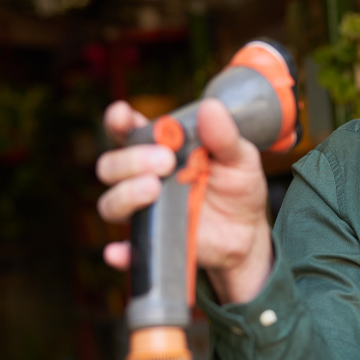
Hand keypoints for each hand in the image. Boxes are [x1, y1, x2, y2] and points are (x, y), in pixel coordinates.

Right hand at [95, 99, 273, 303]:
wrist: (248, 231)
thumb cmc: (237, 186)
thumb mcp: (239, 157)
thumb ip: (224, 135)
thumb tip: (210, 108)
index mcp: (160, 148)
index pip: (128, 131)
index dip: (118, 121)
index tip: (122, 116)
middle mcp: (144, 177)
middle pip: (112, 165)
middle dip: (131, 160)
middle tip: (165, 161)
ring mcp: (145, 210)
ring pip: (111, 203)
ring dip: (126, 194)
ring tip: (155, 189)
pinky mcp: (153, 240)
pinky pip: (129, 249)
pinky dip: (121, 251)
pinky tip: (120, 250)